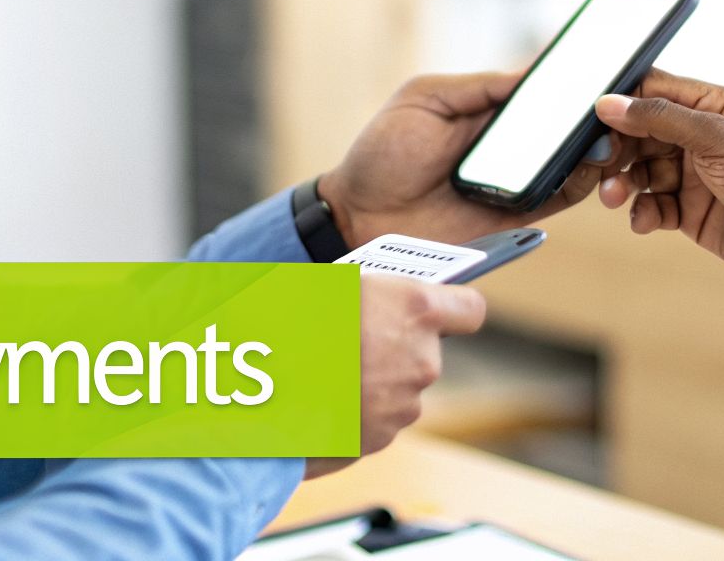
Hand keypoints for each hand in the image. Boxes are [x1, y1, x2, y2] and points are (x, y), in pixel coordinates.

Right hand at [305, 275, 485, 478]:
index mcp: (415, 311)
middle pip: (426, 350)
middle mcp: (421, 360)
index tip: (437, 308)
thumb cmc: (286, 326)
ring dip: (377, 379)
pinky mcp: (381, 437)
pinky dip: (358, 409)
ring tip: (331, 370)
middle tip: (354, 337)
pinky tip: (324, 398)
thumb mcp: (329, 286)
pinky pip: (379, 417)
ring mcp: (404, 404)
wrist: (253, 393)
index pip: (470, 309)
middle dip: (397, 345)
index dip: (454, 309)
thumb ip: (372, 293)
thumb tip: (380, 297)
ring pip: (401, 386)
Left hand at [319, 71, 626, 248]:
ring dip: (594, 148)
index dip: (573, 78)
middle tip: (614, 104)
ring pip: (571, 161)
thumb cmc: (383, 152)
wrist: (357, 215)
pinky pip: (558, 199)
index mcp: (486, 108)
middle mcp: (507, 142)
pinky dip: (579, 185)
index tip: (605, 63)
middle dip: (594, 114)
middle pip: (564, 125)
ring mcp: (514, 178)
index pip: (541, 89)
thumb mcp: (424, 100)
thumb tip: (533, 72)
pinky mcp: (514, 216)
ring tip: (607, 135)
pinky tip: (587, 170)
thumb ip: (479, 88)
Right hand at [592, 69, 723, 356]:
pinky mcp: (693, 212)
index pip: (657, 90)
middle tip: (600, 165)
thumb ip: (662, 118)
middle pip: (642, 133)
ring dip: (624, 183)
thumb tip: (610, 103)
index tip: (593, 118)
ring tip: (615, 198)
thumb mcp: (719, 140)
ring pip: (642, 171)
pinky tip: (644, 220)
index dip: (624, 102)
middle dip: (618, 149)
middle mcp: (706, 137)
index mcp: (719, 106)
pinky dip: (642, 212)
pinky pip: (653, 206)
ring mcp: (698, 176)